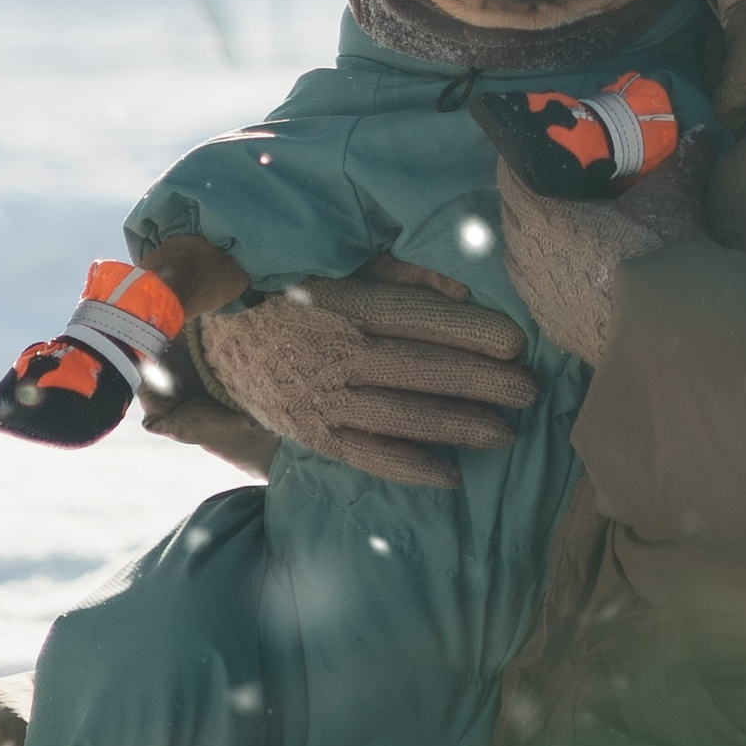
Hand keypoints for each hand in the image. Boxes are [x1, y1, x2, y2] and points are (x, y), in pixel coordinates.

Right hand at [186, 255, 536, 488]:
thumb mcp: (340, 268)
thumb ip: (399, 275)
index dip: (471, 332)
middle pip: (422, 370)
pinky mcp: (315, 435)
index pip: (419, 320)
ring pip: (403, 417)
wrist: (215, 336)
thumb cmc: (292, 293)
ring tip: (505, 434)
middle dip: (482, 384)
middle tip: (529, 392)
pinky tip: (450, 476)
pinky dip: (409, 469)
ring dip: (458, 427)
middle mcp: (340, 355)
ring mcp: (326, 400)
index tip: (516, 343)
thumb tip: (459, 290)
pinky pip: (368, 457)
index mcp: (348, 306)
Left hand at [490, 137, 711, 366]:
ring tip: (560, 225)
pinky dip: (544, 271)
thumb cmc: (655, 254)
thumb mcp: (673, 197)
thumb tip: (700, 133)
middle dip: (528, 193)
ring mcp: (533, 293)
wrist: (664, 330)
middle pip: (512, 212)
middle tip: (554, 183)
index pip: (511, 174)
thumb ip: (682, 159)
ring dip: (532, 235)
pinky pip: (532, 287)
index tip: (538, 149)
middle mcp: (525, 253)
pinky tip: (568, 268)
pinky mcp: (548, 323)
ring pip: (519, 252)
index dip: (521, 157)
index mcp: (540, 215)